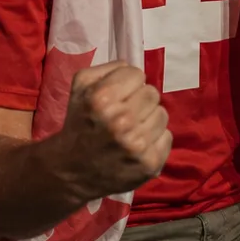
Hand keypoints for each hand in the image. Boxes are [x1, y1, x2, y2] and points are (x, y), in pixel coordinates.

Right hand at [52, 61, 171, 200]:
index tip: (117, 95)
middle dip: (139, 100)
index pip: (137, 74)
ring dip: (148, 119)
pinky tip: (137, 146)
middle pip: (152, 93)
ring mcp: (137, 145)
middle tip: (125, 113)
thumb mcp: (80, 87)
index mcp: (102, 99)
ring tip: (131, 130)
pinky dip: (155, 140)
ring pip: (162, 114)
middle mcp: (121, 122)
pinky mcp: (149, 164)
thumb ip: (107, 69)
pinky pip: (167, 137)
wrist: (72, 171)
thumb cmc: (79, 122)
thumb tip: (132, 69)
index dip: (127, 83)